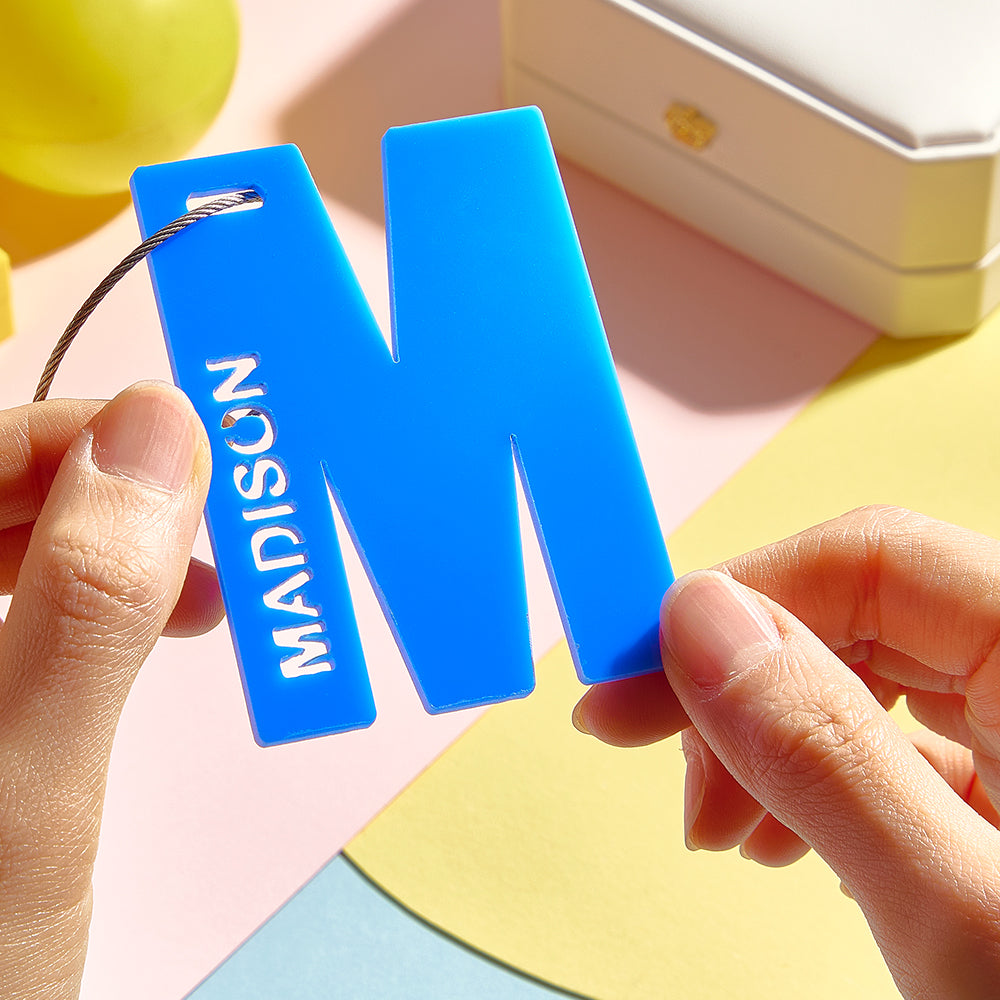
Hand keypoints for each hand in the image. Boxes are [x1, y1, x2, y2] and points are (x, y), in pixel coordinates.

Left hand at [0, 381, 221, 997]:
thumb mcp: (30, 781)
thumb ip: (87, 602)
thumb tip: (157, 434)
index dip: (81, 431)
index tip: (189, 444)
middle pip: (1, 492)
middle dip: (115, 494)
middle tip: (214, 519)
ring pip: (23, 545)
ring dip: (120, 544)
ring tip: (202, 583)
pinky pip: (39, 603)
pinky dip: (107, 596)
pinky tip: (156, 621)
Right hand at [573, 506, 999, 998]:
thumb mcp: (962, 921)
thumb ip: (827, 755)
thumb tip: (700, 623)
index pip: (875, 559)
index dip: (740, 596)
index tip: (638, 667)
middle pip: (857, 613)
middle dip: (738, 680)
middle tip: (645, 746)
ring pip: (862, 676)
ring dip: (764, 736)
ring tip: (720, 825)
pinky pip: (887, 745)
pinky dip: (812, 782)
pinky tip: (781, 837)